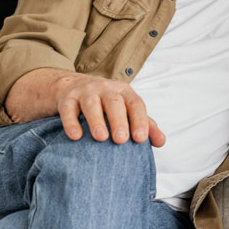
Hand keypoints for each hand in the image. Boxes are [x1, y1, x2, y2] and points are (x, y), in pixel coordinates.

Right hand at [6, 68, 165, 146]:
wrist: (71, 86)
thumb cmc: (106, 104)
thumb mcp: (127, 111)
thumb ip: (145, 125)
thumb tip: (161, 142)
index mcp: (124, 93)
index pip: (135, 104)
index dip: (139, 120)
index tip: (141, 139)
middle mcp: (106, 89)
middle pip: (114, 102)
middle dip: (118, 120)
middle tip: (121, 140)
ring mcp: (85, 93)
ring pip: (91, 104)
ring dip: (96, 120)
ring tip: (101, 138)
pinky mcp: (67, 99)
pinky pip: (68, 109)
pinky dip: (71, 122)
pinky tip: (75, 137)